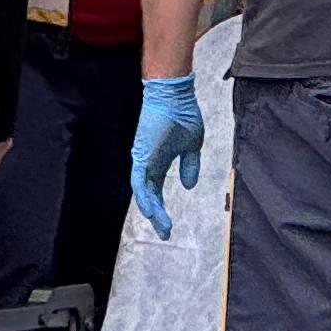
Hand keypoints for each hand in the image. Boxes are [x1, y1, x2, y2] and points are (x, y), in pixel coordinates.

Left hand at [130, 73, 204, 236]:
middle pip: (149, 196)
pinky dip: (144, 197)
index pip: (156, 192)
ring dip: (153, 211)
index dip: (162, 210)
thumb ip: (189, 167)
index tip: (168, 227)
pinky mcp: (141, 155)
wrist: (175, 96)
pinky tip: (151, 211)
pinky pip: (139, 181)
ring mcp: (143, 160)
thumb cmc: (183, 115)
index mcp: (160, 162)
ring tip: (163, 226)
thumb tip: (188, 186)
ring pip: (143, 192)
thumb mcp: (192, 146)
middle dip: (157, 216)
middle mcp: (148, 164)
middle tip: (165, 233)